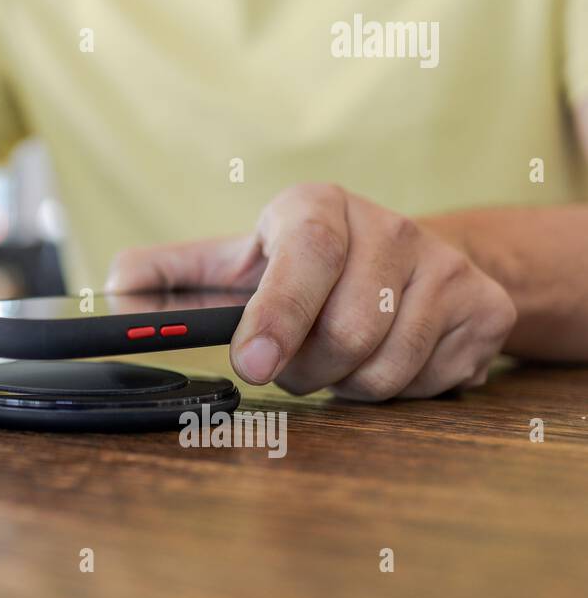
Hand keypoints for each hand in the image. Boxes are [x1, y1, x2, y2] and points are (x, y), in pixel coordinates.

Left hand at [106, 183, 516, 399]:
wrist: (410, 258)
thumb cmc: (304, 265)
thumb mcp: (237, 259)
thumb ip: (171, 274)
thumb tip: (114, 288)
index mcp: (316, 207)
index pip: (304, 253)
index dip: (278, 312)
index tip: (252, 363)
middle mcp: (387, 225)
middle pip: (344, 331)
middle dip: (306, 369)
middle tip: (291, 364)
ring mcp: (443, 266)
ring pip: (385, 366)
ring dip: (346, 386)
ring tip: (334, 360)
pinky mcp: (484, 307)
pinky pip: (429, 382)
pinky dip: (397, 391)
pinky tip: (385, 359)